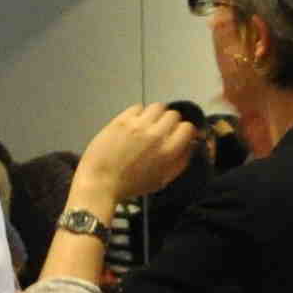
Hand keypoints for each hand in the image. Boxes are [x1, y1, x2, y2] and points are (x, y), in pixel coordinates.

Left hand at [75, 104, 204, 206]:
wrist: (100, 181)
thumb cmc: (132, 185)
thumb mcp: (162, 180)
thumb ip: (180, 163)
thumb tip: (191, 146)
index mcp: (168, 151)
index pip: (187, 128)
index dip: (185, 131)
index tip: (179, 135)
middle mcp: (156, 134)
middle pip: (173, 115)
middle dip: (170, 122)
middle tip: (162, 130)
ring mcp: (138, 125)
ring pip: (157, 107)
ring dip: (156, 115)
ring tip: (148, 124)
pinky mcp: (122, 119)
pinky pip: (138, 107)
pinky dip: (139, 113)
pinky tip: (134, 124)